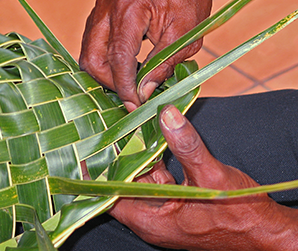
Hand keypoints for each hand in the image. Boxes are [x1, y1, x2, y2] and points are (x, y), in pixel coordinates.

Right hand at [79, 0, 211, 111]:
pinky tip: (125, 70)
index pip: (118, 56)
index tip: (135, 105)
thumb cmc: (187, 1)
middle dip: (111, 83)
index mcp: (130, 6)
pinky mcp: (98, 17)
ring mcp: (99, 11)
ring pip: (89, 56)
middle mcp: (107, 6)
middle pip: (93, 59)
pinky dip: (106, 65)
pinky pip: (92, 49)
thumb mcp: (185, 36)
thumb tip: (143, 93)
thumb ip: (162, 65)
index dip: (125, 86)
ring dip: (107, 75)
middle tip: (134, 96)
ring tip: (131, 83)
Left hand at [109, 105, 297, 249]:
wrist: (265, 232)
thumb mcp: (211, 177)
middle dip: (117, 156)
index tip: (82, 154)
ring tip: (125, 127)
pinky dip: (154, 158)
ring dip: (137, 154)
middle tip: (105, 130)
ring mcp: (165, 207)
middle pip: (124, 183)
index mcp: (152, 219)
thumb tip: (165, 114)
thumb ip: (187, 146)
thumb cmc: (239, 214)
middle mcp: (153, 215)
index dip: (94, 176)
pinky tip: (151, 137)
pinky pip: (158, 177)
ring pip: (141, 178)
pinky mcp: (177, 200)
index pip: (109, 197)